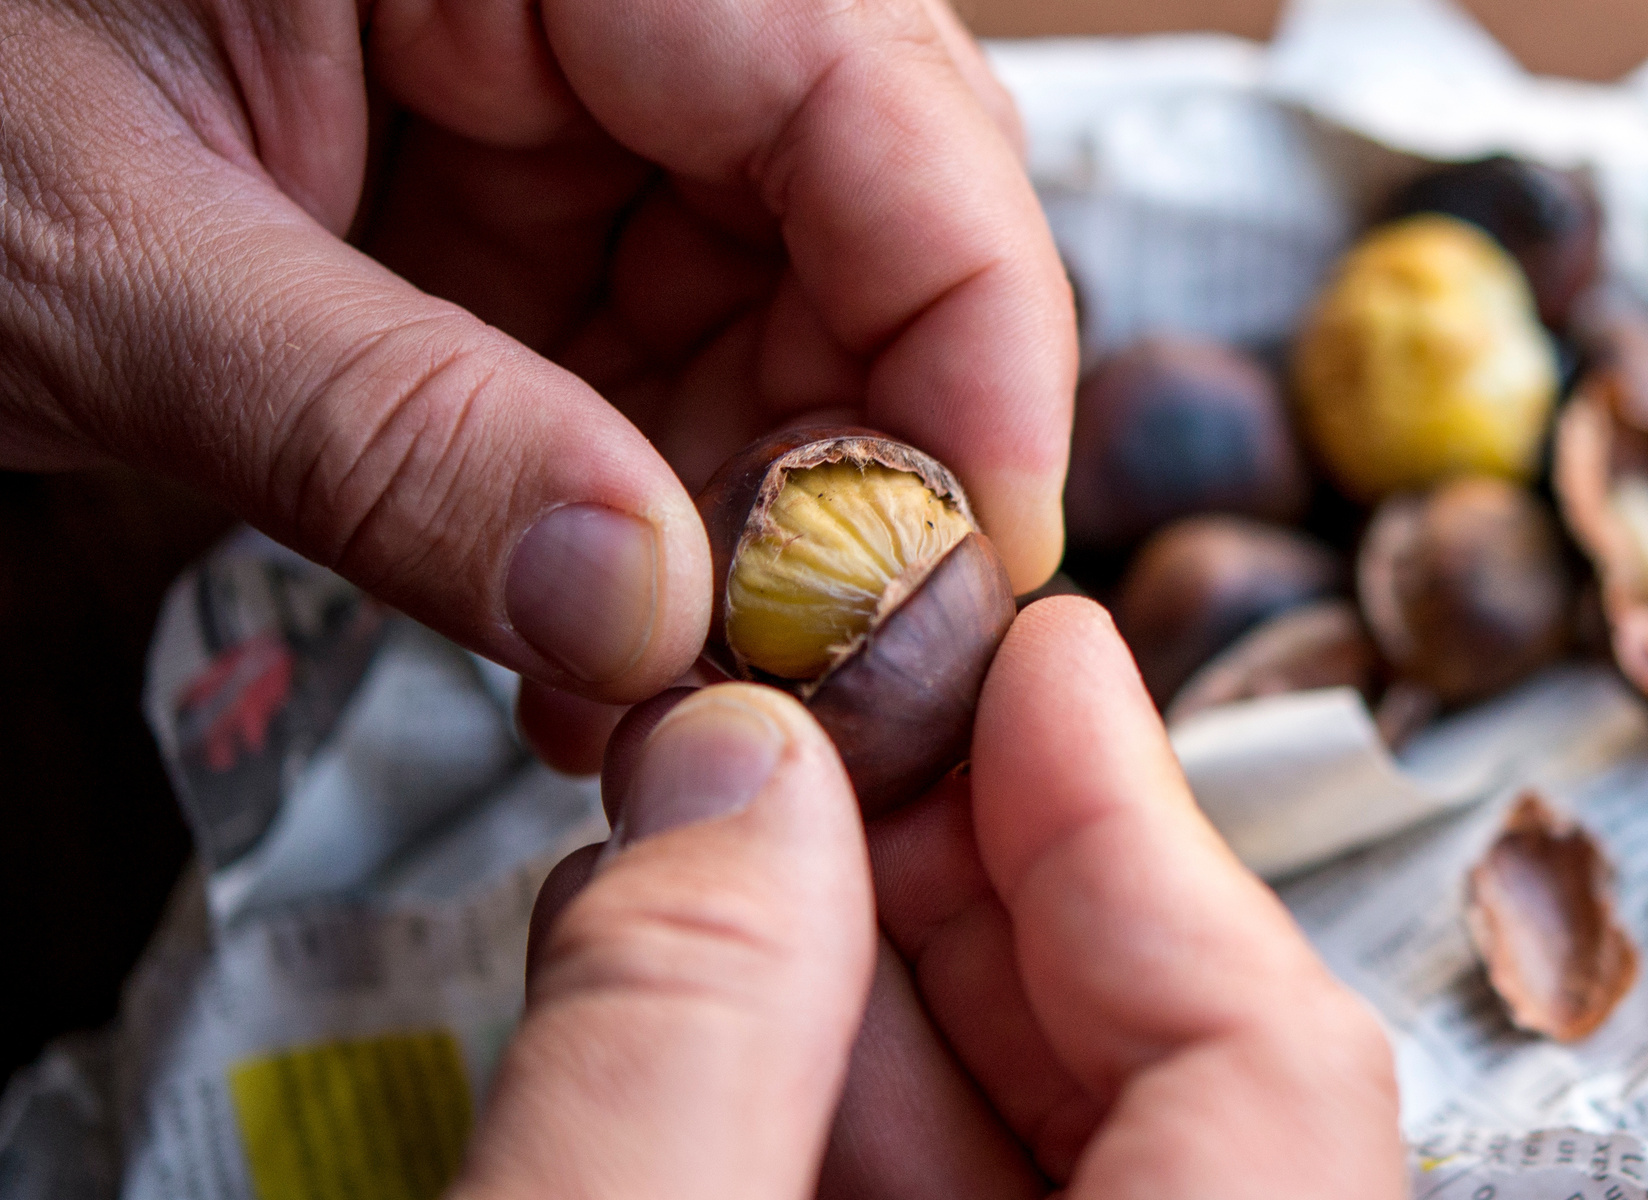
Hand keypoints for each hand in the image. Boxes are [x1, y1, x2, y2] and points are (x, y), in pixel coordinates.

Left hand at [0, 0, 1073, 717]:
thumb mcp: (113, 256)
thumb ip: (385, 435)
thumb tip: (633, 609)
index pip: (868, 90)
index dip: (971, 327)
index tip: (976, 548)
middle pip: (866, 214)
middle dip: (861, 459)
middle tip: (820, 660)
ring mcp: (562, 109)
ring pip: (783, 317)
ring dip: (752, 527)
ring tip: (669, 683)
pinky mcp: (522, 218)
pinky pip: (662, 370)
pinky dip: (654, 523)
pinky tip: (601, 641)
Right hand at [474, 598, 1404, 1198]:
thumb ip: (673, 1027)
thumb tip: (736, 764)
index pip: (1264, 1051)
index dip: (1130, 815)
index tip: (1039, 651)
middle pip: (1155, 1071)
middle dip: (963, 877)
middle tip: (825, 732)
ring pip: (1031, 1150)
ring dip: (861, 987)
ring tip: (718, 847)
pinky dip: (818, 1112)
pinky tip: (688, 1017)